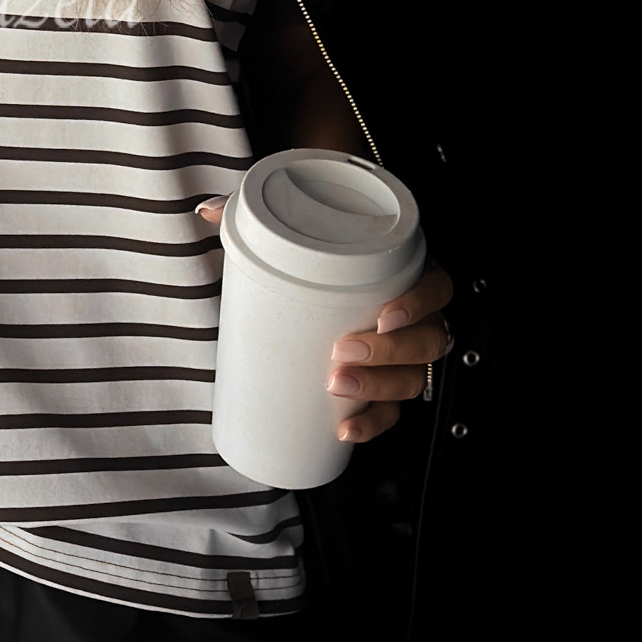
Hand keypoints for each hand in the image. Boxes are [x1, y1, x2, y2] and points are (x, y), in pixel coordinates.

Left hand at [197, 200, 453, 443]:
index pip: (436, 287)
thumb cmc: (318, 257)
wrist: (309, 286)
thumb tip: (205, 212)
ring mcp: (401, 355)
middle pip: (427, 341)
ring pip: (413, 379)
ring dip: (379, 389)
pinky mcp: (382, 385)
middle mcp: (413, 315)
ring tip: (338, 388)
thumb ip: (252, 215)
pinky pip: (390, 411)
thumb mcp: (293, 233)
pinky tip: (345, 429)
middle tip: (343, 352)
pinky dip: (371, 424)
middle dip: (389, 353)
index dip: (420, 303)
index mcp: (406, 272)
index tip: (383, 315)